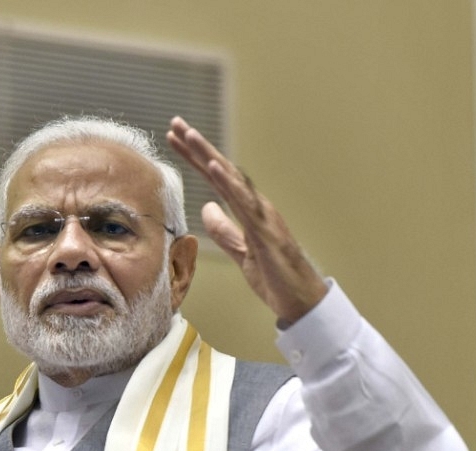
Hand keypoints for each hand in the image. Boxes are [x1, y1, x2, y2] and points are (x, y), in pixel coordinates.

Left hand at [166, 116, 327, 324]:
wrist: (300, 302)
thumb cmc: (275, 278)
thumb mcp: (240, 252)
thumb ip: (224, 230)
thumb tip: (206, 207)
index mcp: (249, 210)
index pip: (216, 179)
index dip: (196, 159)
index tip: (175, 139)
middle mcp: (256, 205)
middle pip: (222, 170)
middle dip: (198, 147)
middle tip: (176, 123)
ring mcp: (262, 215)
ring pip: (233, 179)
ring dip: (210, 155)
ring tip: (191, 135)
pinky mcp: (266, 230)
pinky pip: (245, 203)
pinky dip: (229, 183)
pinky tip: (214, 166)